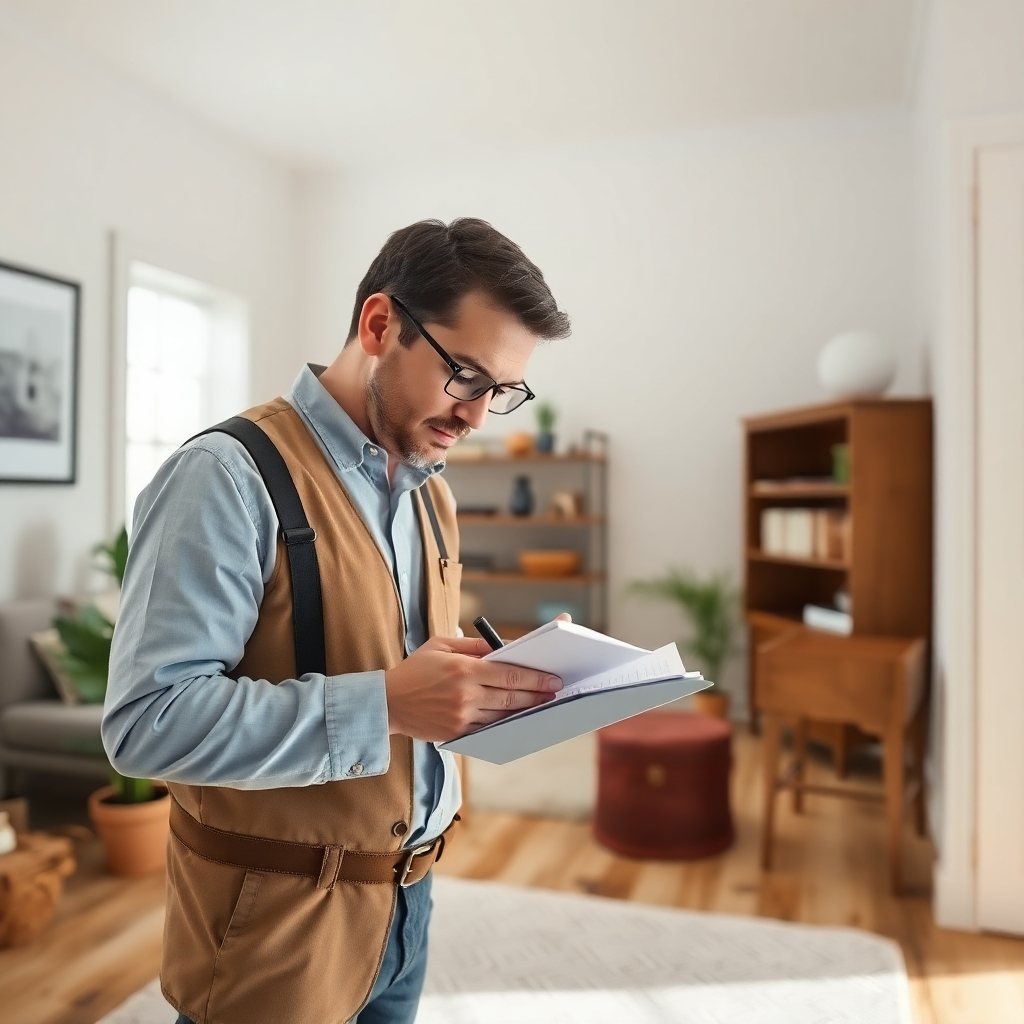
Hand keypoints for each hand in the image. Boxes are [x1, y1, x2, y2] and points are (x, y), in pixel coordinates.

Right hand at [384, 635, 561, 741]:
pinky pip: (488, 728)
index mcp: (464, 669)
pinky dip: (504, 723)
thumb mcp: (442, 645)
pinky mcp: (457, 732)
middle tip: (555, 693)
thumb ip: (474, 646)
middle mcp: (466, 694)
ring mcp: (462, 716)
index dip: (536, 678)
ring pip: (503, 715)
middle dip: (538, 695)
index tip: (553, 679)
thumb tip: (504, 648)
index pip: (510, 674)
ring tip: (541, 705)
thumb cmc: (415, 669)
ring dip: (525, 711)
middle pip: (512, 697)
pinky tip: (516, 718)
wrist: (388, 702)